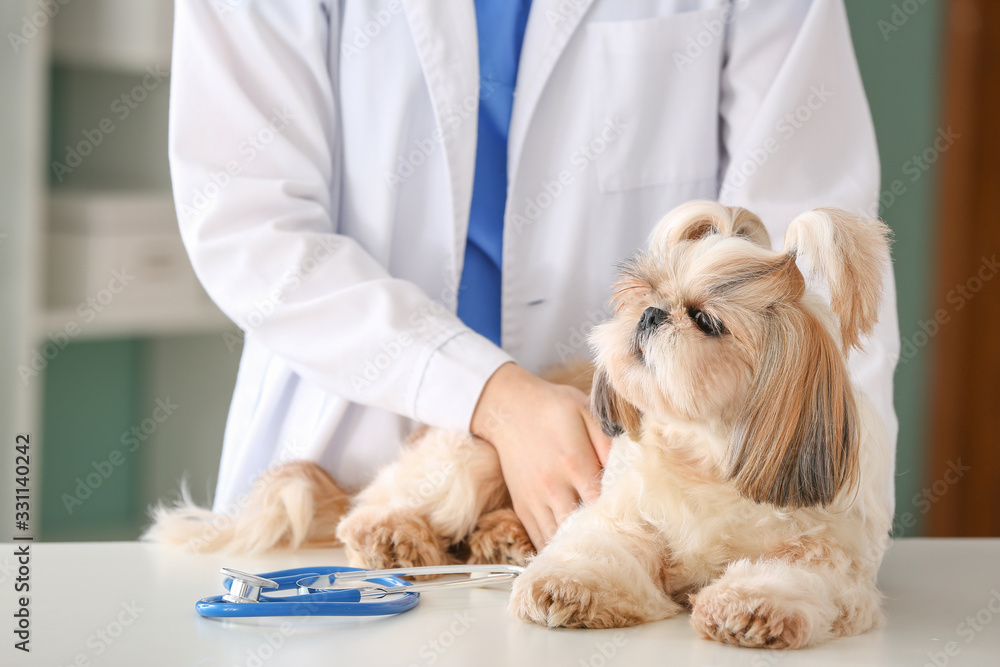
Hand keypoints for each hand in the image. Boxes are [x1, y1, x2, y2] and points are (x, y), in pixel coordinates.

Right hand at [470, 363, 611, 549]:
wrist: (507, 408)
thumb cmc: (552, 408)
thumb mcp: (586, 411)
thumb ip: (608, 441)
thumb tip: (629, 468)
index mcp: (575, 463)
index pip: (604, 504)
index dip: (621, 516)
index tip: (635, 521)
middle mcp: (554, 487)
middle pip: (583, 528)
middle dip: (602, 537)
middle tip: (621, 541)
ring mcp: (535, 500)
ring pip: (559, 540)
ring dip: (578, 546)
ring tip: (598, 548)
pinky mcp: (523, 507)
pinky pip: (540, 538)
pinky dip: (556, 548)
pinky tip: (572, 547)